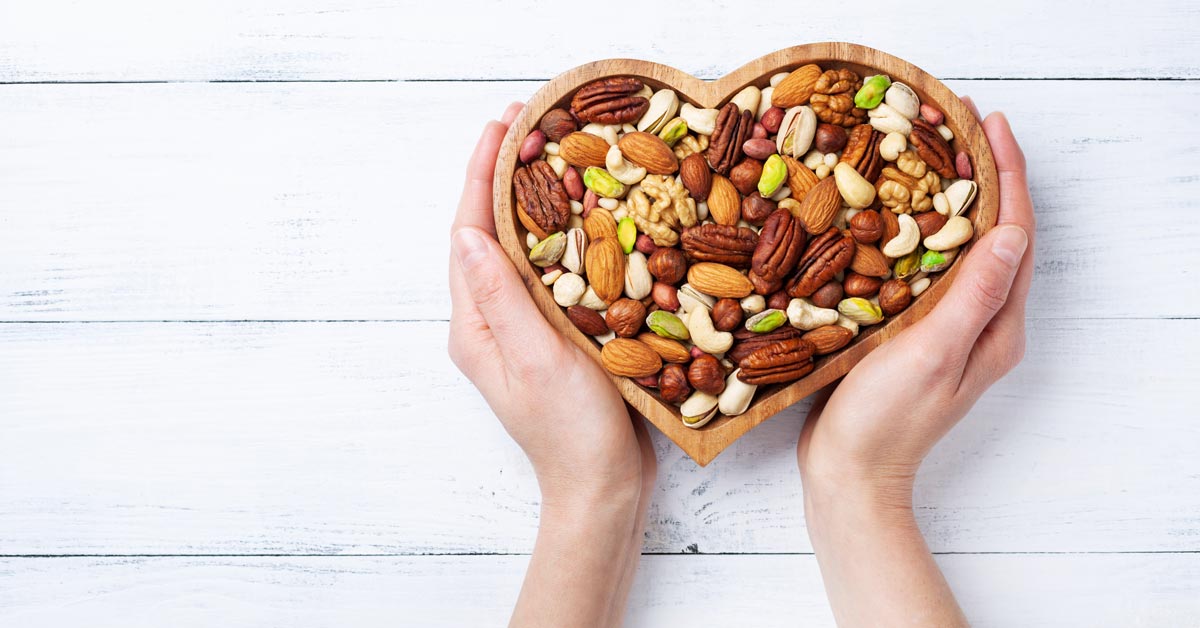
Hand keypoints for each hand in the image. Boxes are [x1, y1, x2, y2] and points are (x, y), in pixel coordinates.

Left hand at [447, 103, 654, 627]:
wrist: (601, 488)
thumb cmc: (570, 432)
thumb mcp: (536, 359)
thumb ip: (501, 297)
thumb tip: (468, 234)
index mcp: (473, 326)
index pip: (469, 233)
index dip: (483, 174)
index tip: (504, 124)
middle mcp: (487, 322)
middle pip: (489, 233)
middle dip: (505, 175)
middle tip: (534, 124)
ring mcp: (517, 330)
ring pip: (519, 249)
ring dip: (533, 199)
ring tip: (558, 153)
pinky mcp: (548, 337)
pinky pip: (548, 272)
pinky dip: (561, 235)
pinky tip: (587, 215)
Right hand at [797, 100, 1034, 627]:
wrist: (849, 474)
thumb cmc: (886, 421)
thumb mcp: (932, 354)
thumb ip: (972, 296)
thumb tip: (1011, 232)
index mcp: (997, 327)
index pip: (1015, 235)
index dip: (1007, 175)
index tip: (988, 124)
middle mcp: (982, 324)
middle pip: (994, 235)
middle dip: (983, 178)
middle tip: (955, 127)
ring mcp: (949, 329)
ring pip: (959, 250)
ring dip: (950, 201)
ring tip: (925, 157)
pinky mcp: (916, 334)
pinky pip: (926, 270)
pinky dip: (917, 233)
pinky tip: (888, 215)